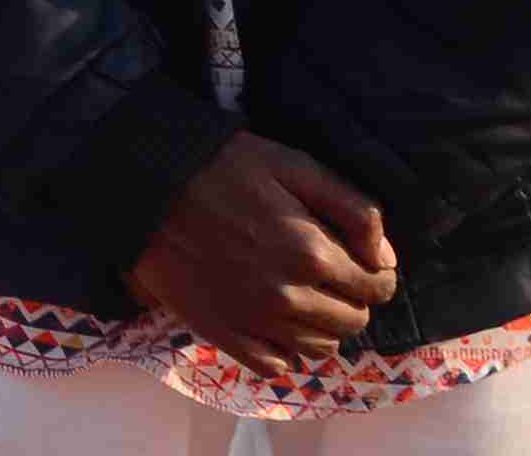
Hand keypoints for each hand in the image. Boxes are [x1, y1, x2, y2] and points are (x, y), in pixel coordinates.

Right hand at [125, 132, 397, 376]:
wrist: (145, 182)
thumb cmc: (221, 165)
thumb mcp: (292, 164)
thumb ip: (351, 207)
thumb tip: (385, 258)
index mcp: (310, 252)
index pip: (377, 288)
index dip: (377, 274)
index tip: (362, 261)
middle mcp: (287, 296)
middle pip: (352, 321)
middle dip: (351, 299)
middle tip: (329, 275)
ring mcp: (252, 320)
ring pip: (317, 347)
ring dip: (321, 325)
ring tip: (302, 296)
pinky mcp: (221, 333)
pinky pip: (273, 365)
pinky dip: (283, 351)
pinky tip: (274, 322)